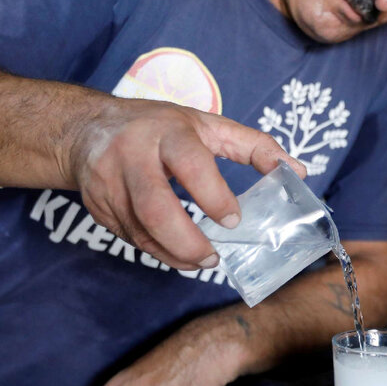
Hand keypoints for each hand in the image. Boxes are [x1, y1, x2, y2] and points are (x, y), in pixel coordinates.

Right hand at [69, 99, 304, 269]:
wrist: (87, 129)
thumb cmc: (158, 126)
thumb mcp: (206, 124)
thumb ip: (253, 146)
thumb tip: (298, 171)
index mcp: (166, 131)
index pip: (190, 163)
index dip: (214, 195)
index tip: (234, 219)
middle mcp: (132, 155)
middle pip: (156, 207)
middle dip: (188, 241)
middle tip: (214, 257)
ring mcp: (109, 183)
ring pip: (141, 231)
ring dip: (174, 254)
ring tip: (202, 261)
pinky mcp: (98, 206)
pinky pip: (131, 238)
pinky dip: (158, 252)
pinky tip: (178, 255)